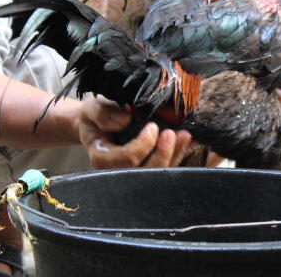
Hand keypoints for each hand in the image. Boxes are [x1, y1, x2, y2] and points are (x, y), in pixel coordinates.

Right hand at [77, 96, 191, 168]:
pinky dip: (179, 153)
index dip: (142, 145)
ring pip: (158, 171)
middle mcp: (119, 170)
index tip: (152, 126)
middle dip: (162, 154)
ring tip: (185, 135)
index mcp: (102, 158)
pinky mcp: (148, 165)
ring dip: (175, 154)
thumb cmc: (95, 116)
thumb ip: (104, 114)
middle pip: (145, 171)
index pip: (126, 159)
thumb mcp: (93, 109)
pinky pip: (166, 165)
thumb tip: (125, 121)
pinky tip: (187, 140)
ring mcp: (135, 170)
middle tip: (172, 133)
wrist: (98, 123)